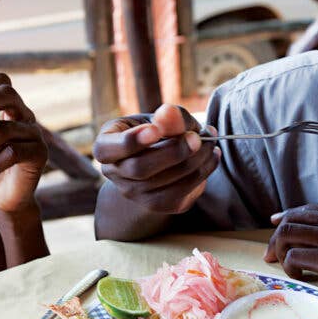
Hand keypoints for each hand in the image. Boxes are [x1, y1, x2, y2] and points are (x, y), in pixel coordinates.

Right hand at [93, 104, 219, 214]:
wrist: (159, 160)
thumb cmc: (156, 133)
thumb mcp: (159, 118)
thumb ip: (168, 116)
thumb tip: (169, 113)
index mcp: (106, 147)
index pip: (108, 149)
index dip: (131, 141)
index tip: (155, 129)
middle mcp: (114, 174)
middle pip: (140, 168)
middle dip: (173, 152)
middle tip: (198, 137)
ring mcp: (134, 194)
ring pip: (163, 183)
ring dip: (194, 162)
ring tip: (210, 143)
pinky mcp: (158, 205)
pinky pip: (180, 193)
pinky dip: (202, 174)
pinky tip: (212, 157)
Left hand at [265, 204, 317, 305]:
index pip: (307, 209)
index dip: (287, 217)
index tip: (275, 226)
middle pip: (291, 220)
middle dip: (275, 238)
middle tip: (270, 256)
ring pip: (287, 234)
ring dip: (278, 252)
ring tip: (283, 267)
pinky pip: (296, 257)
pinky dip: (290, 267)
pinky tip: (299, 276)